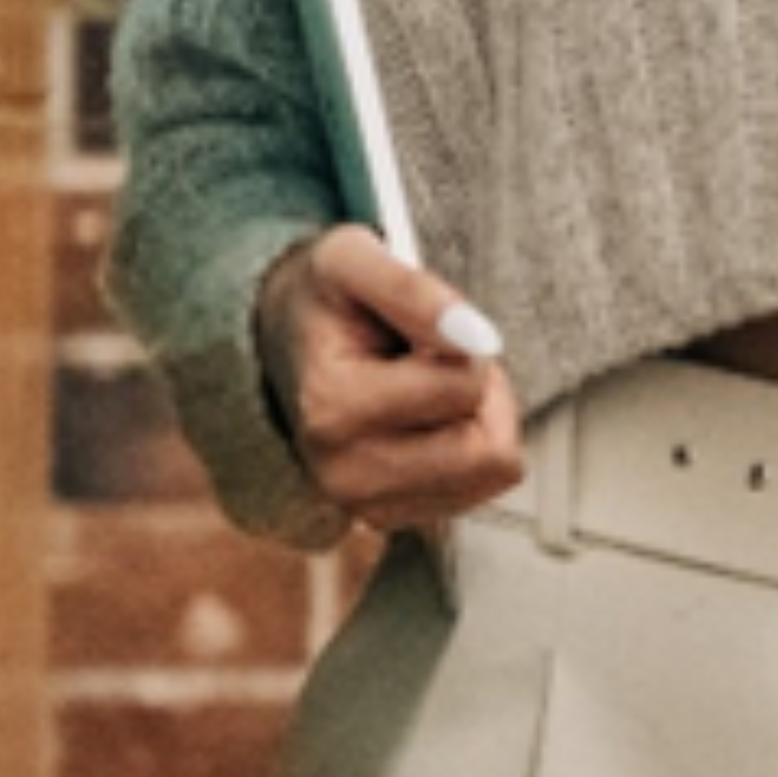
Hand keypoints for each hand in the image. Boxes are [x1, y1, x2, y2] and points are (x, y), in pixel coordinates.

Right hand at [259, 226, 519, 530]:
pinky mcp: (390, 516)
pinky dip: (471, 450)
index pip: (464, 387)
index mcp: (330, 410)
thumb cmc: (326, 297)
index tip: (420, 332)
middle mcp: (342, 474)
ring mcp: (365, 506)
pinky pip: (482, 489)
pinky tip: (426, 422)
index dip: (463, 346)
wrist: (285, 338)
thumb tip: (479, 338)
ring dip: (480, 422)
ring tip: (429, 389)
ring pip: (492, 473)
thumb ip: (413, 289)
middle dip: (481, 394)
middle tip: (436, 363)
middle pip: (487, 450)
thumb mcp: (355, 260)